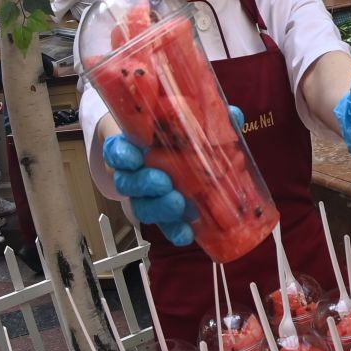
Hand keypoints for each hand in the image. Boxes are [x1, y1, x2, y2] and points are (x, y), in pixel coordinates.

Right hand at [101, 105, 243, 246]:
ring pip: (141, 205)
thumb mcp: (187, 122)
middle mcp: (134, 172)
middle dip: (144, 184)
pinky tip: (185, 235)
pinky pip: (162, 224)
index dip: (121, 155)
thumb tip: (234, 116)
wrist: (170, 152)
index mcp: (135, 146)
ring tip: (178, 205)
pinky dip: (173, 230)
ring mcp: (145, 195)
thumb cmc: (174, 134)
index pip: (117, 150)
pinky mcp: (160, 211)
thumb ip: (209, 118)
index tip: (132, 156)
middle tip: (164, 183)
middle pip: (128, 182)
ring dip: (158, 209)